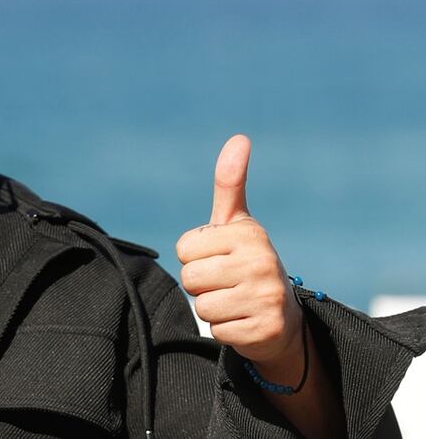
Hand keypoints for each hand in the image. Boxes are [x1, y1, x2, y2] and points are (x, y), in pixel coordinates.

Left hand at [176, 135, 303, 366]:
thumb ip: (230, 183)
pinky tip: (243, 321)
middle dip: (201, 284)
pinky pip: (217, 331)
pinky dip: (225, 330)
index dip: (195, 257)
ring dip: (211, 308)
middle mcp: (262, 262)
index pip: (185, 248)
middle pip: (190, 278)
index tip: (219, 258)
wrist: (283, 317)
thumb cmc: (247, 262)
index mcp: (249, 233)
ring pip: (201, 306)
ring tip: (234, 300)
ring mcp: (267, 298)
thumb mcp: (236, 223)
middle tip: (226, 283)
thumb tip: (239, 138)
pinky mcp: (265, 330)